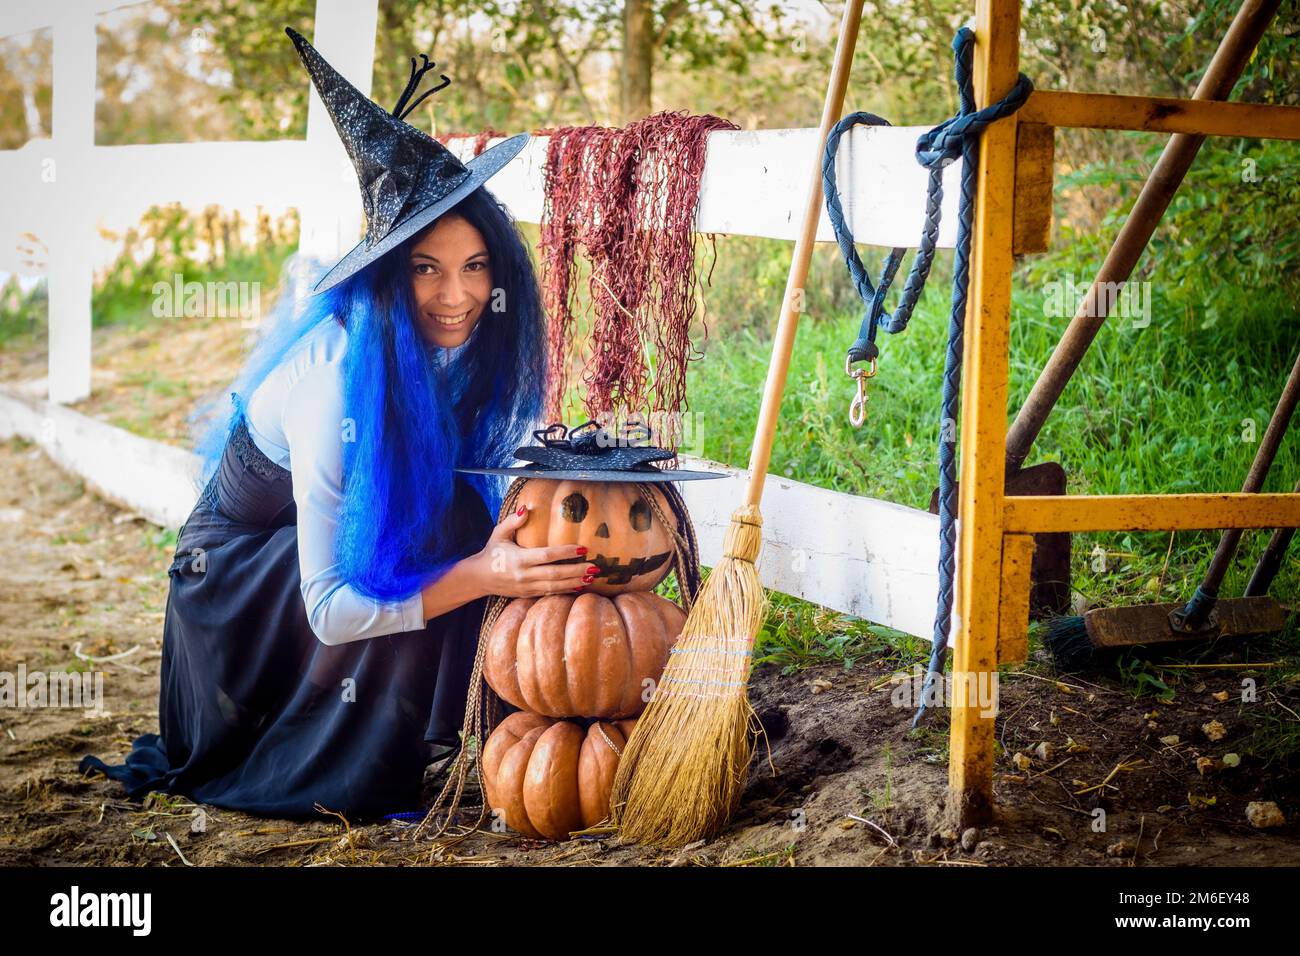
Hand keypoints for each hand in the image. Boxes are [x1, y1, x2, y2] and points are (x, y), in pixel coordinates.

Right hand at [467, 503, 595, 598]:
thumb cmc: (491, 553)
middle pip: (555, 574)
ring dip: (575, 582)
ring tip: (592, 577)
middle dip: (576, 571)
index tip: (582, 548)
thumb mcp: (498, 534)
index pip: (546, 556)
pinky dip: (566, 591)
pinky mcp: (528, 594)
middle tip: (594, 567)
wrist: (478, 579)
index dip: (565, 552)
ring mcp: (527, 587)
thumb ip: (513, 521)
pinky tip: (579, 587)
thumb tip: (527, 508)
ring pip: (555, 587)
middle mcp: (524, 575)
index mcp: (519, 559)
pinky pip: (550, 594)